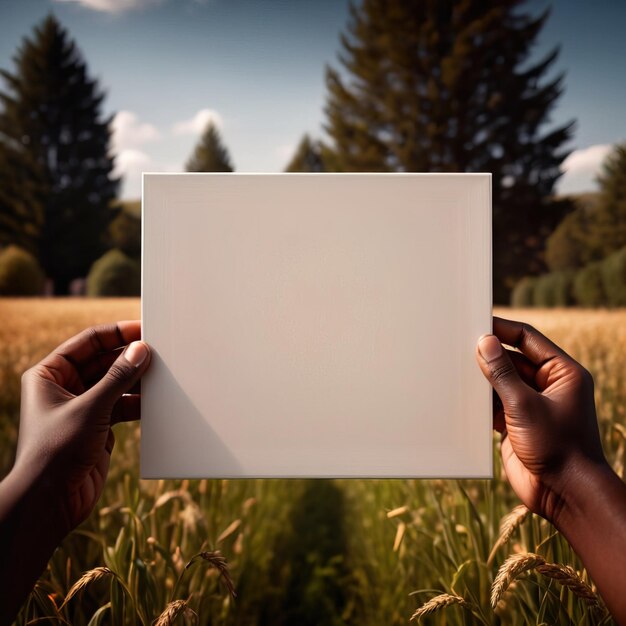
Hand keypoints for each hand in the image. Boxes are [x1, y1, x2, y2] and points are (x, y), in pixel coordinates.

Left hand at [14, 321, 150, 535]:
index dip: (115, 334)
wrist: (51, 502)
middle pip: (104, 361)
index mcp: (50, 374)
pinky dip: (138, 402)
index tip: (143, 329)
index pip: (87, 342)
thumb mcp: (90, 408)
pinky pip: (122, 405)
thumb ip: (118, 378)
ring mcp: (83, 407)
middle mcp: (65, 387)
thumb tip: (141, 350)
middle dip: (129, 358)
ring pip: (116, 384)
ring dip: (137, 380)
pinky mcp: (98, 427)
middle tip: (158, 352)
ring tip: (162, 376)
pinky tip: (156, 401)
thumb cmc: (55, 452)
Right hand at [475, 316, 606, 524]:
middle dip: (488, 354)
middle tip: (459, 345)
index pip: (527, 339)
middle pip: (512, 359)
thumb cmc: (559, 448)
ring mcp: (531, 405)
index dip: (502, 329)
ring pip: (500, 381)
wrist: (565, 495)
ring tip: (455, 368)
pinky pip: (493, 403)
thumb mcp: (525, 405)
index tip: (476, 323)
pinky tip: (460, 395)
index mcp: (562, 373)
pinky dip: (479, 400)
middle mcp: (548, 385)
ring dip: (481, 378)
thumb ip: (502, 373)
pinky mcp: (516, 424)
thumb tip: (485, 342)